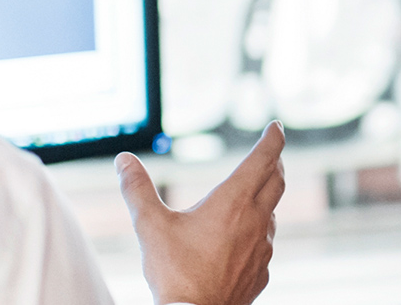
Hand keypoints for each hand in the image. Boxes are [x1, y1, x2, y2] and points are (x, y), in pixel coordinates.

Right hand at [116, 121, 285, 304]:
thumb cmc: (175, 274)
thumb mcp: (151, 227)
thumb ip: (137, 190)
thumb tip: (124, 161)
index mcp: (234, 202)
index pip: (264, 159)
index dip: (272, 139)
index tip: (276, 127)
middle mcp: (256, 221)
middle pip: (276, 182)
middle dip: (274, 163)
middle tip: (271, 154)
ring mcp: (263, 248)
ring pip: (272, 214)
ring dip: (266, 199)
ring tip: (255, 195)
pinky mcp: (261, 271)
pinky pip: (265, 245)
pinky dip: (259, 233)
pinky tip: (246, 239)